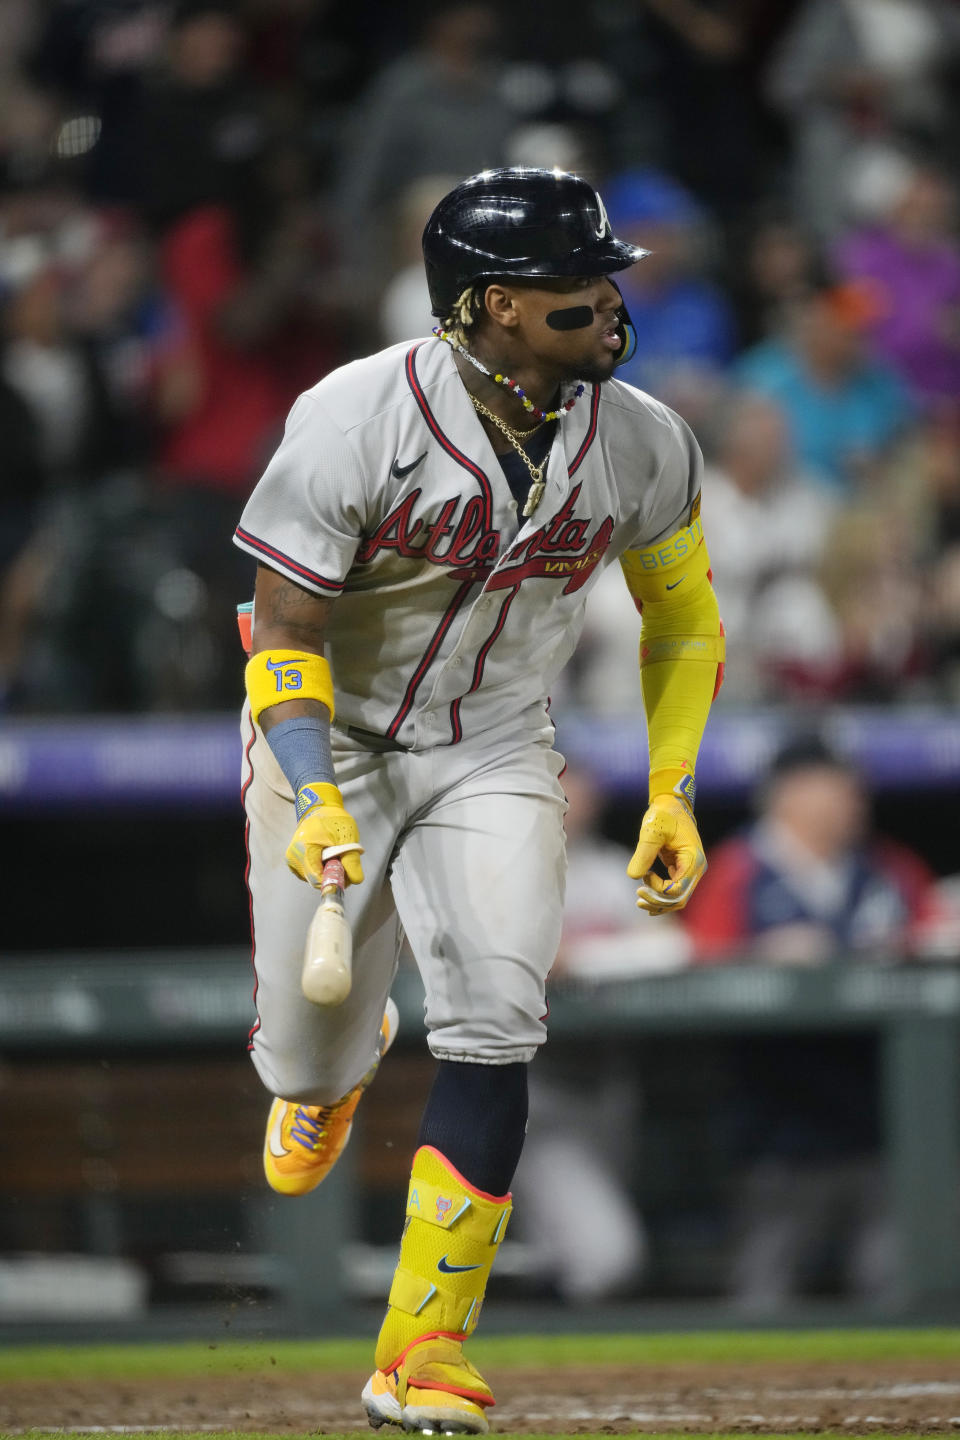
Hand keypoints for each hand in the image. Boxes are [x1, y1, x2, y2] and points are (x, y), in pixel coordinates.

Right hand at [286, 783, 364, 886]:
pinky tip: (327, 857)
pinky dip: (321, 869)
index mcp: (304, 848)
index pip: (317, 878)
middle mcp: (293, 857)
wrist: (319, 808)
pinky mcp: (294, 861)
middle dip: (333, 875)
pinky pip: (310, 873)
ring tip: (335, 856)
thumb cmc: (332, 819)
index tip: (347, 875)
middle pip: (316, 880)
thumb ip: (351, 860)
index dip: (334, 879)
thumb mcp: (346, 837)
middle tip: (344, 862)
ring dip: (328, 872)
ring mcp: (292, 860)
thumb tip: (356, 879)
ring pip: (314, 878)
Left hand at [627, 793, 705, 913]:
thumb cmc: (663, 815)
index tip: (644, 877)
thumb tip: (633, 876)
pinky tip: (648, 900)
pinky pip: (675, 891)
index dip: (659, 891)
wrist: (672, 805)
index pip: (679, 889)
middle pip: (680, 898)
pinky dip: (662, 897)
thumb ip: (643, 853)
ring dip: (660, 903)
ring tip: (640, 901)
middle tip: (638, 897)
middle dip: (658, 901)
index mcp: (693, 859)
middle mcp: (696, 868)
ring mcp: (691, 871)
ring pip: (678, 898)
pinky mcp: (683, 870)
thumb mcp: (652, 831)